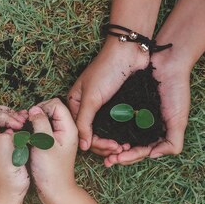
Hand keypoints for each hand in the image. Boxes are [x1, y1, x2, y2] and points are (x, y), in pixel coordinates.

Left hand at [0, 106, 29, 203]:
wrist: (6, 198)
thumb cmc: (6, 184)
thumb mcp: (6, 163)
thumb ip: (5, 144)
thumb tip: (8, 130)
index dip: (6, 116)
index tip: (19, 125)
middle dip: (10, 113)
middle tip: (23, 121)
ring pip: (2, 119)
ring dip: (14, 117)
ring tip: (26, 122)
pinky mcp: (3, 145)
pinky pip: (8, 128)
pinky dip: (17, 124)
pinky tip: (26, 128)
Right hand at [28, 98, 78, 202]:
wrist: (55, 191)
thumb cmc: (51, 170)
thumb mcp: (45, 143)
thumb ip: (40, 123)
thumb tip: (34, 110)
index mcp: (69, 127)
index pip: (55, 104)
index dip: (41, 107)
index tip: (31, 119)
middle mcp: (65, 130)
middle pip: (50, 109)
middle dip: (37, 113)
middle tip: (26, 124)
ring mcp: (58, 137)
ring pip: (45, 119)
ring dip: (34, 122)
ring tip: (26, 131)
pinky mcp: (51, 143)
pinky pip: (42, 129)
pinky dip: (34, 130)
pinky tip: (28, 138)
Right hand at [68, 40, 149, 156]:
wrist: (129, 51)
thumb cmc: (106, 70)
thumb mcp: (91, 98)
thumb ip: (84, 123)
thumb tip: (82, 147)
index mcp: (75, 105)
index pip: (80, 133)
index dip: (94, 144)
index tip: (111, 149)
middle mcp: (87, 109)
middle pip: (92, 135)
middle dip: (105, 146)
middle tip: (120, 151)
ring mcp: (103, 108)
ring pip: (105, 133)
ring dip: (114, 143)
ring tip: (126, 148)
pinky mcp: (117, 106)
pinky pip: (116, 126)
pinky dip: (121, 135)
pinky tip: (129, 141)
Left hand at [102, 48, 191, 166]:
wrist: (166, 63)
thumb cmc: (175, 91)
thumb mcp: (178, 120)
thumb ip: (172, 142)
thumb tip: (152, 156)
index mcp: (154, 131)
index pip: (138, 151)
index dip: (128, 158)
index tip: (119, 159)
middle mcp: (140, 124)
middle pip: (124, 147)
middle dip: (117, 155)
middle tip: (109, 160)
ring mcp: (129, 114)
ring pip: (114, 136)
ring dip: (108, 146)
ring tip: (106, 149)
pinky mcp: (119, 104)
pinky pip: (109, 120)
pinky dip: (105, 130)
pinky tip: (102, 134)